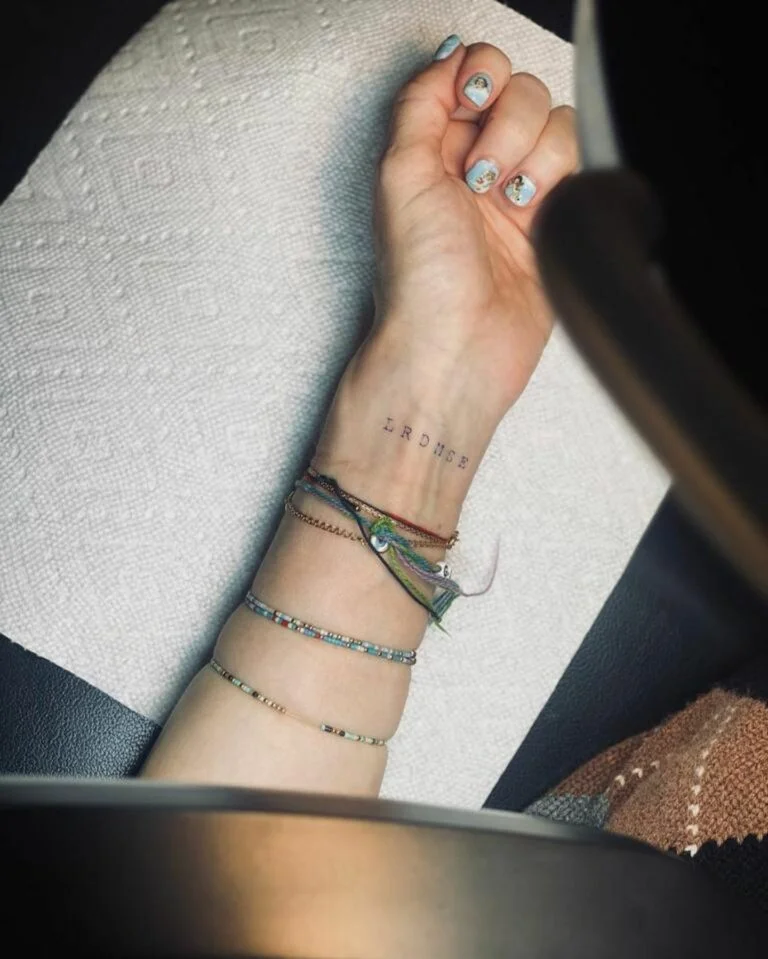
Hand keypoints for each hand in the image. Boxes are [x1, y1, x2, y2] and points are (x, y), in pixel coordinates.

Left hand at [363, 36, 578, 420]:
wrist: (456, 349)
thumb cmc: (420, 282)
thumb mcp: (398, 173)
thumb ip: (421, 102)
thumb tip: (450, 56)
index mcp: (432, 149)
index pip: (473, 73)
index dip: (481, 77)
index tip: (473, 101)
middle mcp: (475, 166)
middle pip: (522, 92)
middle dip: (507, 127)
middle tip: (480, 177)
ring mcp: (517, 193)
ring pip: (556, 126)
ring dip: (533, 158)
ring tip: (507, 203)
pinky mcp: (553, 221)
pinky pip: (578, 167)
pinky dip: (559, 181)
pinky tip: (532, 215)